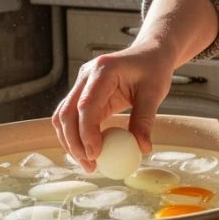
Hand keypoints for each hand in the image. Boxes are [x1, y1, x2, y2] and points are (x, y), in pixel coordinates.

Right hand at [52, 45, 174, 171]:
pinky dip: (76, 136)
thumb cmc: (153, 69)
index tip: (95, 155)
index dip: (87, 132)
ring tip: (89, 164)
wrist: (150, 53)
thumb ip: (145, 119)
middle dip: (74, 143)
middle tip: (90, 166)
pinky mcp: (83, 93)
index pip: (86, 105)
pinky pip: (72, 117)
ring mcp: (81, 84)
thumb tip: (141, 148)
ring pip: (63, 117)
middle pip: (67, 113)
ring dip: (71, 142)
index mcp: (103, 70)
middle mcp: (86, 75)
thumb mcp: (155, 92)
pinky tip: (89, 152)